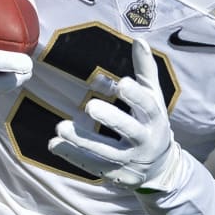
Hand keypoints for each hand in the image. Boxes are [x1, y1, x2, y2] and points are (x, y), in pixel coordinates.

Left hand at [48, 38, 180, 190]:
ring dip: (82, 141)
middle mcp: (143, 141)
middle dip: (111, 119)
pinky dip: (72, 156)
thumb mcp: (154, 97)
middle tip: (89, 106)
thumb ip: (145, 70)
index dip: (136, 96)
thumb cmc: (152, 123)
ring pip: (105, 153)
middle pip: (129, 131)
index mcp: (155, 119)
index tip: (121, 84)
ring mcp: (128, 160)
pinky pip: (91, 166)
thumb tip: (140, 39)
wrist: (160, 169)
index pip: (148, 106)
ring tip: (60, 127)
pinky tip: (54, 144)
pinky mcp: (114, 174)